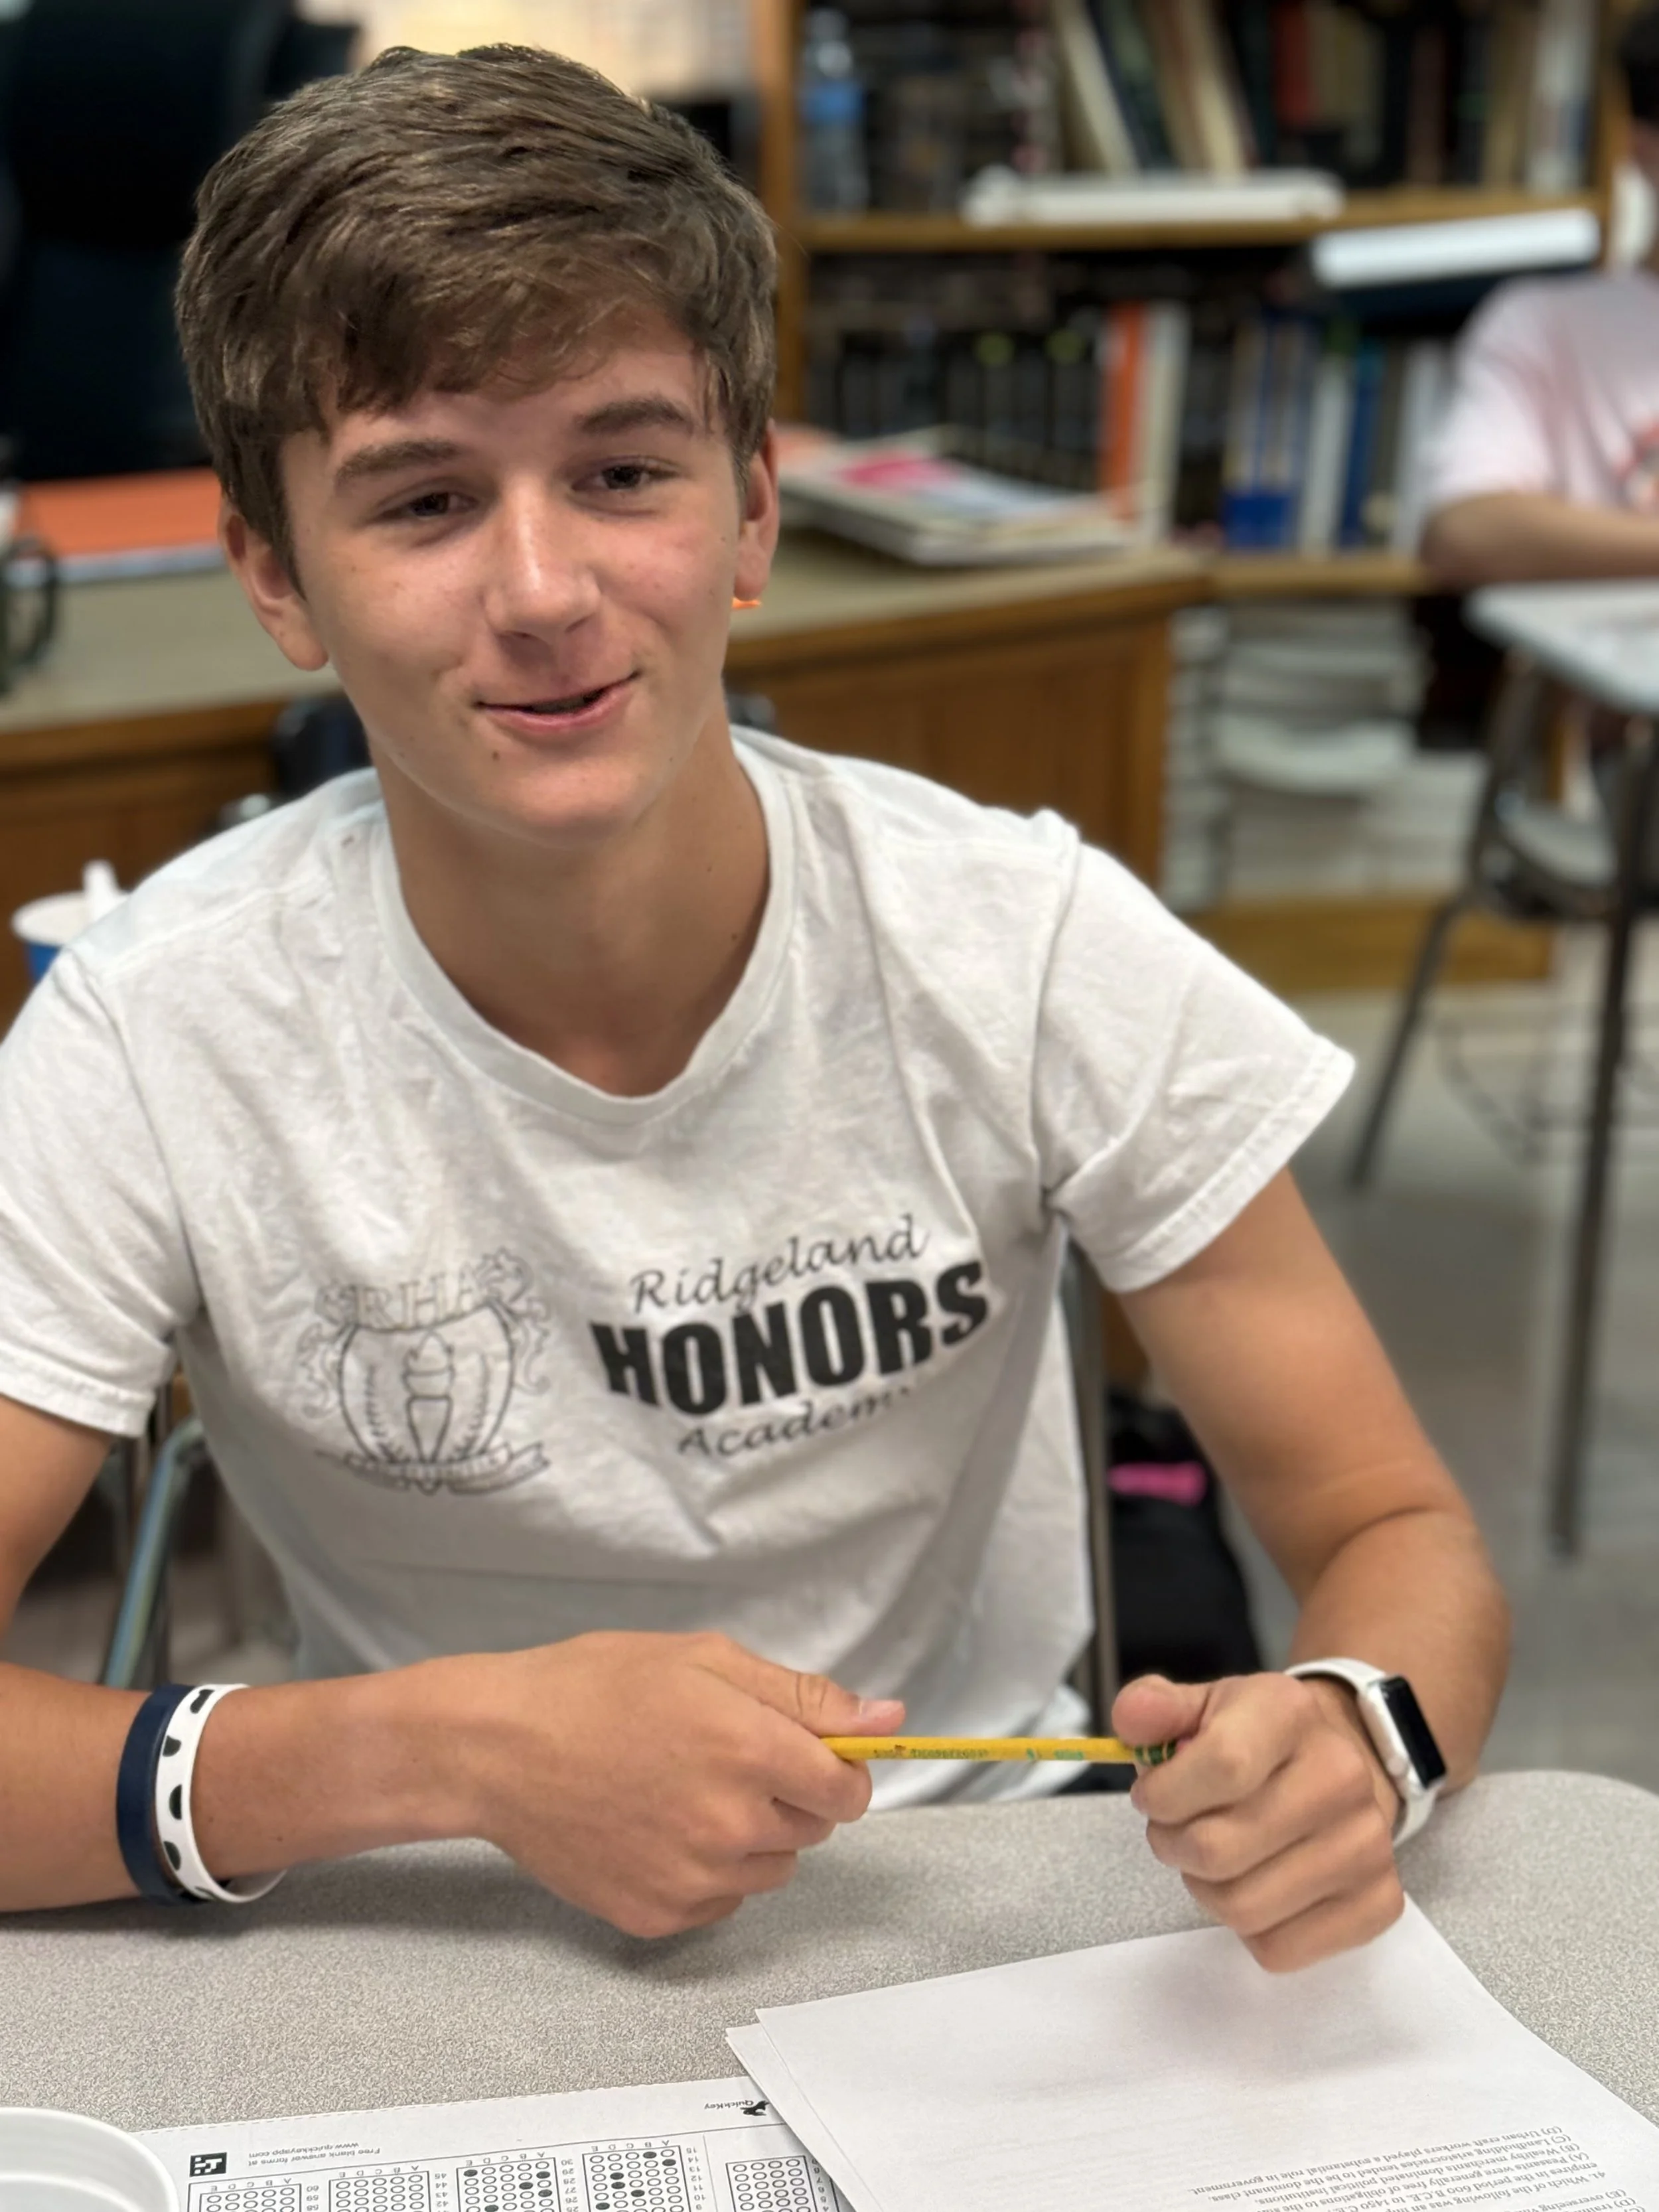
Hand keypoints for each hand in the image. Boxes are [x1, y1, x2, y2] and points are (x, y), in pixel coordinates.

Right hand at [436, 1631, 902, 1938]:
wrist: (498, 1748)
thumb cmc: (596, 1688)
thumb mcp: (706, 1659)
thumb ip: (804, 1695)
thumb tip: (888, 1717)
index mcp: (753, 1751)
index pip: (848, 1789)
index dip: (835, 1767)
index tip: (806, 1752)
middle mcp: (732, 1825)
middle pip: (812, 1829)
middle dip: (786, 1794)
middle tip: (720, 1756)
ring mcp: (695, 1880)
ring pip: (770, 1869)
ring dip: (749, 1836)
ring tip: (682, 1789)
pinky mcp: (659, 1917)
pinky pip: (720, 1902)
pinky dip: (704, 1871)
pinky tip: (656, 1827)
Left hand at [1113, 1671, 1402, 1972]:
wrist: (1336, 1767)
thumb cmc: (1256, 1742)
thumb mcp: (1202, 1707)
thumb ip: (1153, 1708)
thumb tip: (1131, 1720)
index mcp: (1289, 1713)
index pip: (1221, 1764)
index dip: (1164, 1794)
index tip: (1150, 1796)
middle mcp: (1341, 1775)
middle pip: (1219, 1849)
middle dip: (1173, 1846)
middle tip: (1174, 1832)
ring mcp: (1367, 1843)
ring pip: (1243, 1907)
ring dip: (1205, 1889)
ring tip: (1211, 1858)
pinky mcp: (1378, 1902)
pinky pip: (1280, 1949)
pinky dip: (1249, 1930)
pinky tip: (1255, 1884)